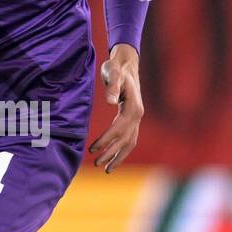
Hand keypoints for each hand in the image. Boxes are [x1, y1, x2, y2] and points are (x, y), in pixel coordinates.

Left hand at [88, 44, 142, 172]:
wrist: (126, 63)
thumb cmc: (116, 68)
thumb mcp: (112, 73)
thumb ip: (111, 86)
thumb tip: (108, 101)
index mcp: (133, 106)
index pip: (119, 128)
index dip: (106, 140)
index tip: (93, 148)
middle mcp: (138, 114)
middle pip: (125, 139)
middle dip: (111, 153)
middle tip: (96, 164)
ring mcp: (137, 117)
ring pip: (130, 142)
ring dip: (118, 156)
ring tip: (105, 168)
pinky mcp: (133, 118)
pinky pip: (129, 138)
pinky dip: (122, 150)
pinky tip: (112, 158)